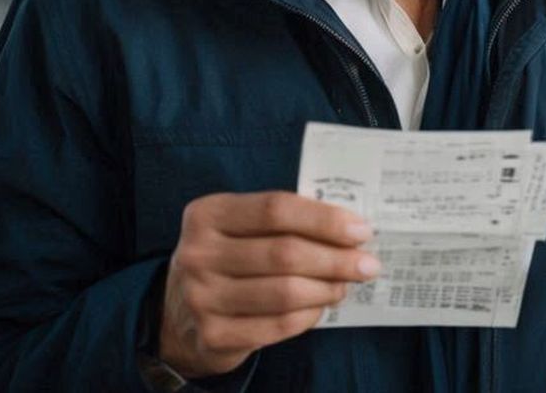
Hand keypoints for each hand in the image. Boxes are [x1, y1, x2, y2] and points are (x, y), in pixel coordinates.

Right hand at [158, 192, 378, 378]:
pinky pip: (278, 326)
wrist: (178, 314)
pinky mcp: (212, 336)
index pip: (276, 209)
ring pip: (285, 292)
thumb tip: (351, 229)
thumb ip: (285, 221)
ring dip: (327, 289)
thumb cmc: (228, 258)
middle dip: (336, 259)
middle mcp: (198, 253)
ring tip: (344, 285)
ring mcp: (201, 297)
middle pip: (285, 253)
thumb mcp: (241, 227)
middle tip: (367, 264)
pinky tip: (319, 307)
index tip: (361, 230)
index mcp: (208, 214)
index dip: (324, 219)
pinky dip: (308, 316)